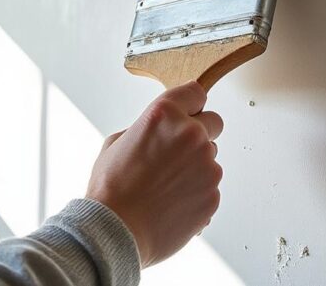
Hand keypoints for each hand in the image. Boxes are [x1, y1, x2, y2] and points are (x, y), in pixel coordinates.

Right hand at [86, 81, 223, 266]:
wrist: (116, 231)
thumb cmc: (111, 189)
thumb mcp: (117, 142)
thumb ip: (146, 128)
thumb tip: (160, 131)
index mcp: (165, 115)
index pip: (195, 92)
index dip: (189, 104)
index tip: (187, 113)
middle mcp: (191, 134)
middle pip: (213, 123)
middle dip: (199, 133)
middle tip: (176, 154)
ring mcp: (207, 165)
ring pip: (211, 157)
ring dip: (196, 166)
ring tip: (166, 186)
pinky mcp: (213, 193)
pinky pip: (210, 186)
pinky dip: (196, 192)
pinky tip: (172, 202)